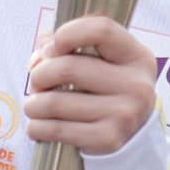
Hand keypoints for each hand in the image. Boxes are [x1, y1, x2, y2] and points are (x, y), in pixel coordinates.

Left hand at [23, 15, 157, 157]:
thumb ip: (67, 45)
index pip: (102, 30)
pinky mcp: (108, 139)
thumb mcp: (101, 59)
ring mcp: (124, 114)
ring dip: (33, 104)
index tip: (51, 48)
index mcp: (136, 56)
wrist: (130, 133)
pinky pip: (57, 129)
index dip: (67, 34)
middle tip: (36, 83)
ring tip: (34, 105)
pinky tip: (38, 126)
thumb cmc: (105, 87)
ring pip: (56, 102)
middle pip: (68, 68)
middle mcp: (136, 84)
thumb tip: (39, 55)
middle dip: (40, 74)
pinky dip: (37, 127)